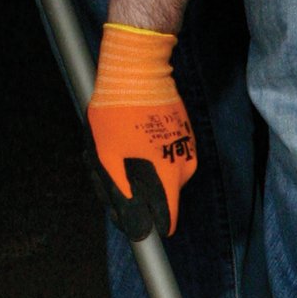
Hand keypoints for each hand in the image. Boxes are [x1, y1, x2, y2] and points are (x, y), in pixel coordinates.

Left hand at [86, 23, 196, 238]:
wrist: (139, 69)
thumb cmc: (118, 113)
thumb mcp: (108, 158)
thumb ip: (123, 197)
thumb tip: (136, 228)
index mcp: (167, 179)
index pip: (167, 221)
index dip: (149, 225)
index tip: (134, 222)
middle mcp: (184, 170)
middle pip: (163, 197)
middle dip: (141, 190)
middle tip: (114, 166)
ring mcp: (188, 150)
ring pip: (165, 175)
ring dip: (145, 168)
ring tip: (122, 143)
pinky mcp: (185, 134)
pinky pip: (167, 154)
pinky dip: (150, 151)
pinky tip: (134, 132)